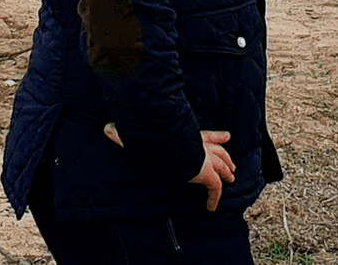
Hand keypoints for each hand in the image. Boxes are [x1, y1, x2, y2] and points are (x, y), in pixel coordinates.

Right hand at [102, 123, 236, 211]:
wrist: (165, 142)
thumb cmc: (153, 136)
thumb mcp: (140, 134)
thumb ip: (123, 133)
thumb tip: (105, 128)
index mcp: (189, 135)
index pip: (207, 135)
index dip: (218, 137)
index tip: (227, 136)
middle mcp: (200, 146)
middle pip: (220, 151)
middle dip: (227, 157)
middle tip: (232, 166)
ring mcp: (206, 159)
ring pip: (222, 168)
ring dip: (227, 174)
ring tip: (231, 180)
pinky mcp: (207, 174)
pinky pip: (215, 189)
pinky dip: (215, 199)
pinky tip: (212, 208)